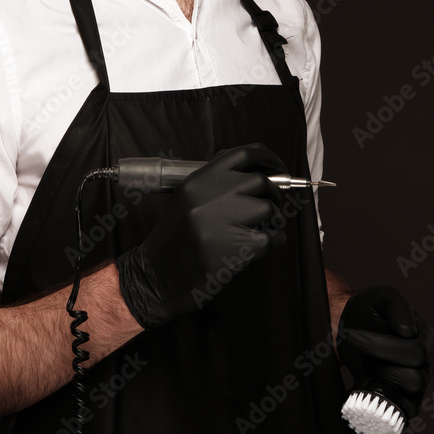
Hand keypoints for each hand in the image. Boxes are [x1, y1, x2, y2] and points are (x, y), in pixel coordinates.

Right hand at [117, 143, 286, 327]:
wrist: (157, 279)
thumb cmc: (174, 241)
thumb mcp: (185, 200)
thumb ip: (215, 183)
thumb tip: (256, 170)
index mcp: (196, 182)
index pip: (242, 155)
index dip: (266, 158)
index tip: (276, 167)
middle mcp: (208, 197)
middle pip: (260, 181)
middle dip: (271, 195)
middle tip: (269, 209)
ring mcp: (220, 223)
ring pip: (268, 209)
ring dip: (271, 222)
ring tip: (258, 231)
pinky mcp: (233, 249)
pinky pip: (269, 238)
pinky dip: (270, 243)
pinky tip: (256, 249)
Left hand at [337, 285, 433, 419]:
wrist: (350, 325)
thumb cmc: (369, 310)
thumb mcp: (381, 297)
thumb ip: (397, 307)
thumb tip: (407, 331)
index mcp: (425, 338)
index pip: (415, 354)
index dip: (382, 347)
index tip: (355, 336)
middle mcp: (425, 363)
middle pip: (414, 380)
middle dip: (379, 366)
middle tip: (356, 351)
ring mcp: (415, 383)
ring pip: (408, 399)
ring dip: (379, 383)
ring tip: (361, 367)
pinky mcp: (401, 398)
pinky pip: (401, 413)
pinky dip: (381, 405)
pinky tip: (361, 388)